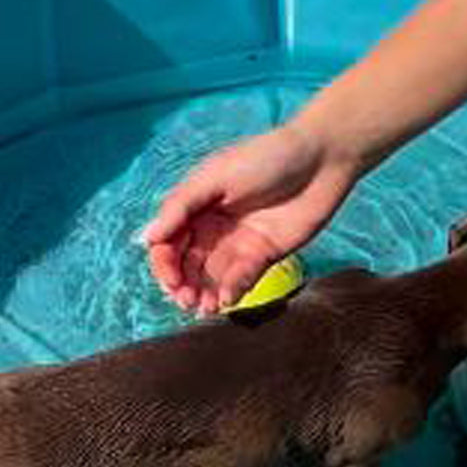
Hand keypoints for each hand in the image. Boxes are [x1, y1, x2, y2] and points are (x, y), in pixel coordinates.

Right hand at [142, 124, 356, 313]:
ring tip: (204, 308)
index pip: (168, 242)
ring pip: (211, 277)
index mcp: (196, 206)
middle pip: (187, 264)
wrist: (320, 162)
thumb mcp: (216, 175)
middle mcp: (212, 227)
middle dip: (182, 285)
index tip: (170, 280)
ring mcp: (237, 243)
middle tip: (185, 301)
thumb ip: (181, 207)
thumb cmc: (266, 157)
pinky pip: (241, 279)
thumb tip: (146, 238)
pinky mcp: (263, 255)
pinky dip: (231, 290)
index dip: (164, 264)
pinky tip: (226, 299)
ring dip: (204, 294)